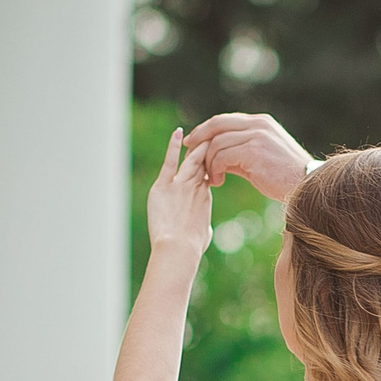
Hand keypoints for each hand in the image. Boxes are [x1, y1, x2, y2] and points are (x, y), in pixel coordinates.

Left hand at [145, 127, 213, 257]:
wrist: (179, 247)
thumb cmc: (191, 247)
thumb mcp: (203, 234)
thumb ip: (202, 224)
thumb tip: (203, 229)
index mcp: (206, 196)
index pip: (209, 172)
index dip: (212, 161)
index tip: (215, 150)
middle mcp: (196, 186)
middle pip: (204, 161)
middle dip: (208, 147)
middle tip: (212, 134)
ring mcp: (181, 184)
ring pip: (191, 159)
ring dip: (196, 145)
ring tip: (200, 132)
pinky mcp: (164, 185)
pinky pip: (170, 161)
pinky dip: (173, 146)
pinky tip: (177, 133)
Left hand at [187, 112, 313, 202]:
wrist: (305, 187)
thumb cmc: (284, 178)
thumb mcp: (259, 159)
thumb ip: (238, 153)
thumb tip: (216, 157)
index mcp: (260, 122)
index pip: (224, 120)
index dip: (205, 130)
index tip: (192, 142)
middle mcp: (258, 124)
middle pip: (217, 124)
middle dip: (199, 138)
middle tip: (189, 155)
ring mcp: (256, 135)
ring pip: (217, 143)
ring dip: (209, 162)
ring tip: (212, 178)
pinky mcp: (253, 150)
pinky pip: (222, 156)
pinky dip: (215, 169)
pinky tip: (218, 181)